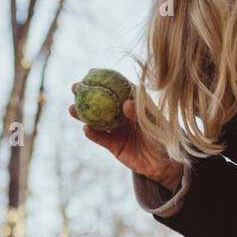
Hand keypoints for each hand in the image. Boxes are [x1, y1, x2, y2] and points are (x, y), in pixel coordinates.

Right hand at [68, 85, 182, 191]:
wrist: (164, 163)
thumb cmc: (164, 137)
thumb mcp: (154, 122)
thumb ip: (140, 112)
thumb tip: (125, 102)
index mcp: (134, 103)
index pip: (117, 87)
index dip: (103, 79)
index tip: (90, 73)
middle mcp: (123, 114)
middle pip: (102, 102)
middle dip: (86, 94)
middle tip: (75, 88)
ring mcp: (117, 129)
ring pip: (97, 119)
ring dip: (83, 114)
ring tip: (71, 109)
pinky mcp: (114, 145)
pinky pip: (101, 138)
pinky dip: (93, 133)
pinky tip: (85, 128)